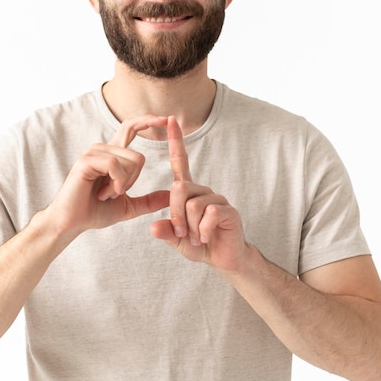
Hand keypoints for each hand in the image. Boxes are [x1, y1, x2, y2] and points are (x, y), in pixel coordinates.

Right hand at [46, 115, 169, 236]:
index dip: (147, 120)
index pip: (131, 128)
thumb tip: (170, 196)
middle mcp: (103, 149)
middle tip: (115, 193)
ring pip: (129, 162)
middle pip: (138, 157)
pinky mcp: (86, 161)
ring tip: (104, 194)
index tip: (165, 118)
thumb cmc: (95, 212)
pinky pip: (114, 165)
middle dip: (134, 182)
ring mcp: (93, 153)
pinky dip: (116, 184)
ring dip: (122, 185)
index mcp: (112, 155)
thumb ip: (149, 201)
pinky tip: (103, 194)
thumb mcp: (128, 207)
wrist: (72, 223)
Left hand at [151, 116, 247, 271]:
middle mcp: (203, 190)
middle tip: (182, 233)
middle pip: (178, 189)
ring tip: (197, 237)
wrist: (224, 259)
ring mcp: (217, 199)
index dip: (176, 142)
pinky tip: (208, 237)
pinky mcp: (228, 210)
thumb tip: (153, 227)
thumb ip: (166, 232)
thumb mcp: (177, 240)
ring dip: (190, 227)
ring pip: (192, 205)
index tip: (170, 120)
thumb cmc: (200, 244)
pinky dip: (203, 232)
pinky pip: (208, 216)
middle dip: (175, 214)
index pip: (180, 162)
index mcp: (189, 192)